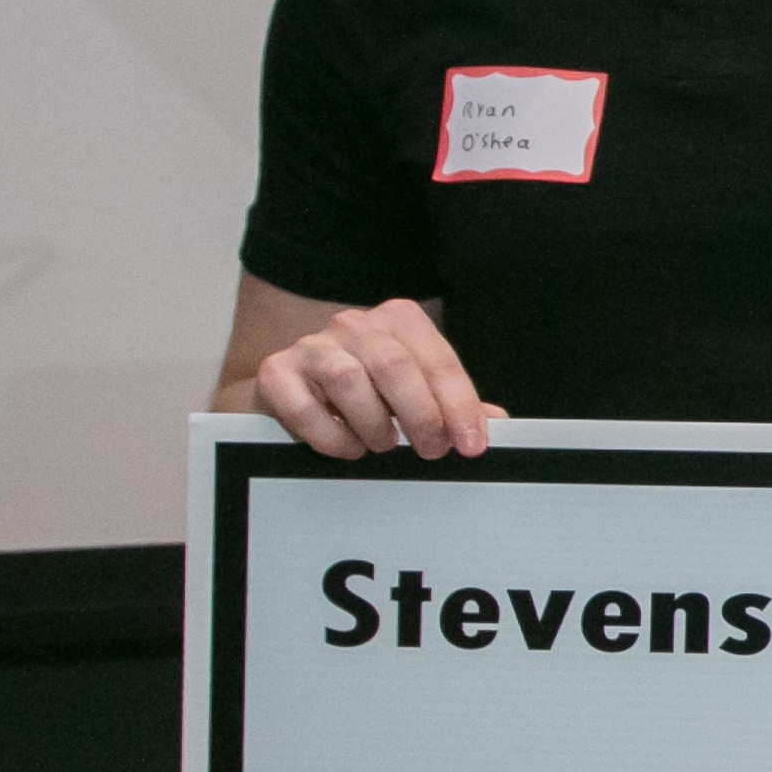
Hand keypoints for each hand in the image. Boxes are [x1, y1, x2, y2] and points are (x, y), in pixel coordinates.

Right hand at [251, 299, 499, 459]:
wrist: (297, 393)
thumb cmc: (369, 392)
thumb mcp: (415, 393)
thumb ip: (452, 405)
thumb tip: (495, 423)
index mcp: (398, 321)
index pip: (437, 360)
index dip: (460, 406)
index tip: (472, 444)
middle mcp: (354, 325)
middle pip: (395, 366)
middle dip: (421, 415)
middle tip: (431, 450)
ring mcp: (312, 345)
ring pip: (348, 380)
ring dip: (373, 424)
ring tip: (383, 445)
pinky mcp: (276, 373)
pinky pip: (303, 407)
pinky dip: (332, 437)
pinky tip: (348, 447)